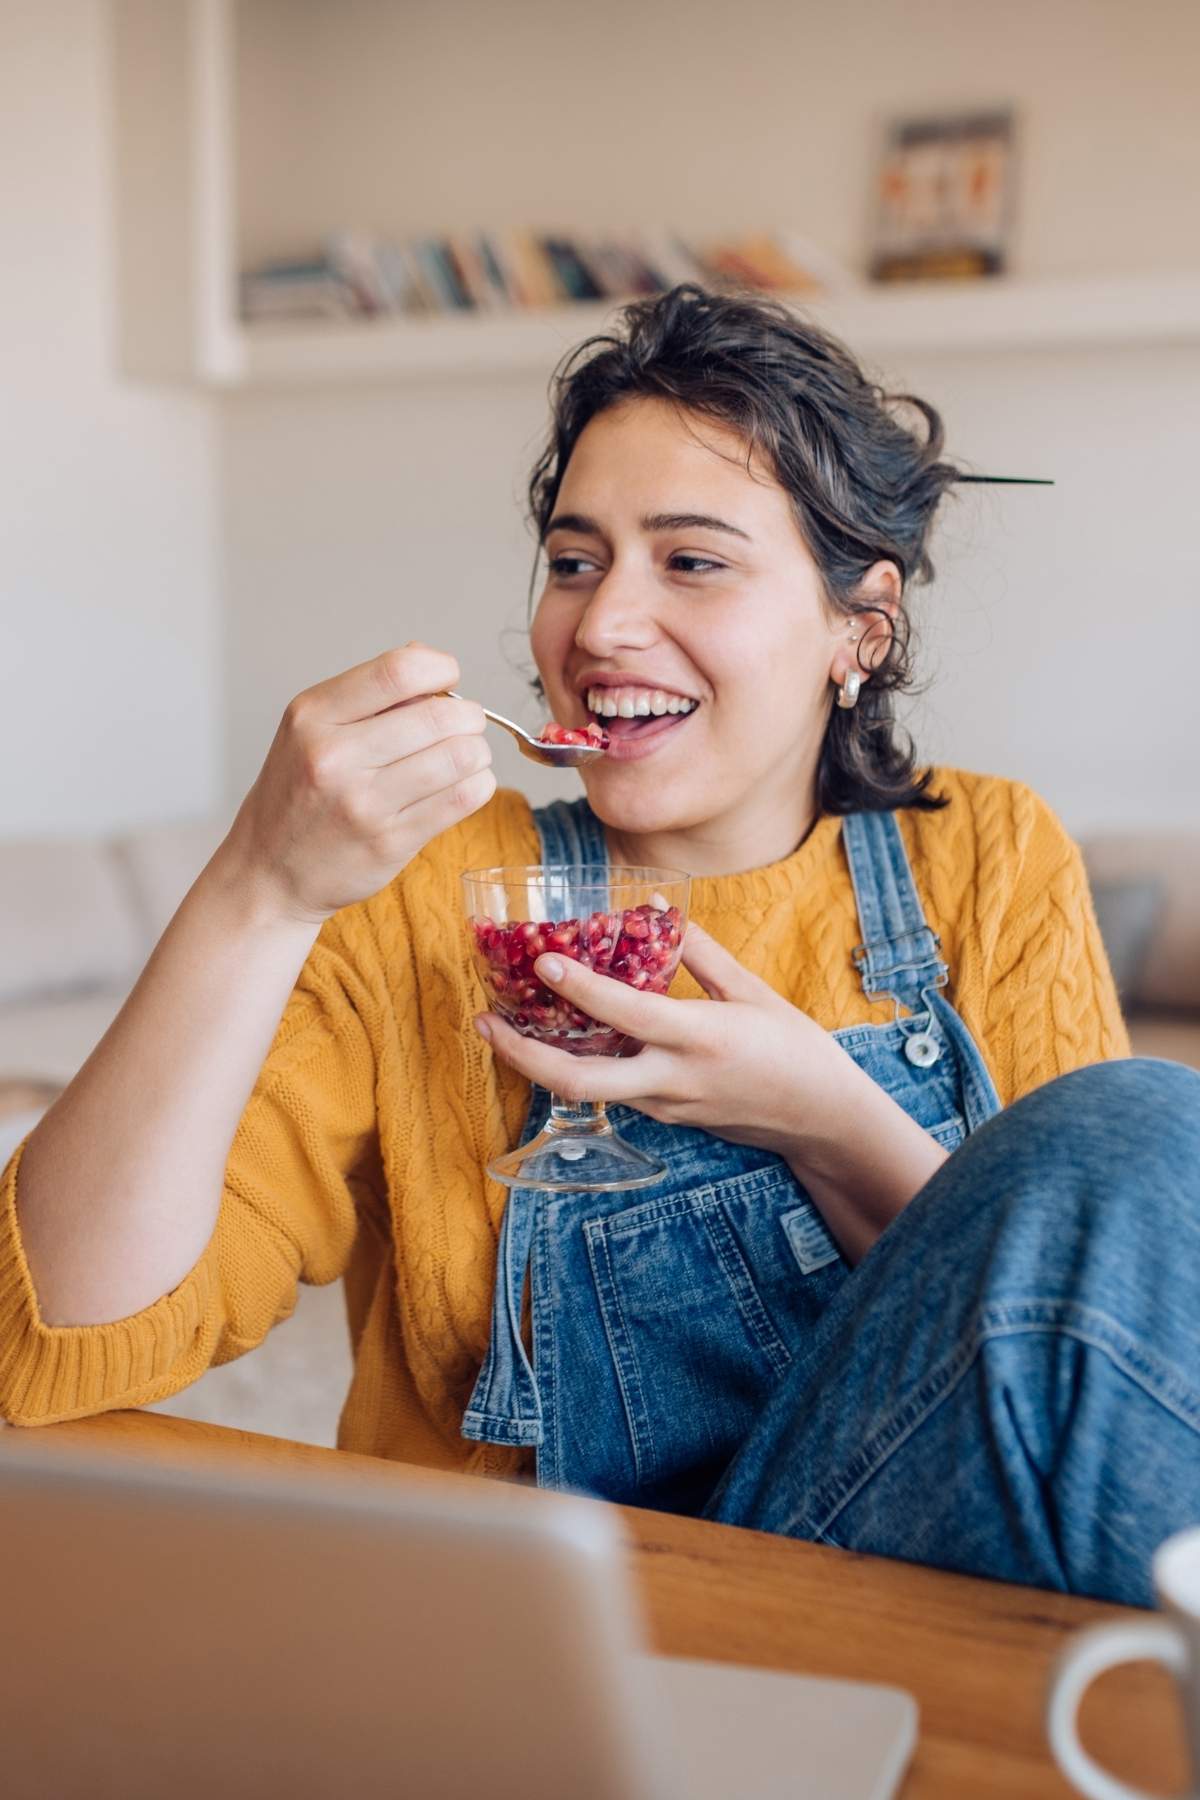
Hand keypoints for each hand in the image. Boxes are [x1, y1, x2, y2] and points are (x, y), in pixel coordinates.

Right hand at [218, 644, 494, 923]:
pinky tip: (464, 783)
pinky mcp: (391, 841)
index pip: (398, 671)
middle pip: (439, 716)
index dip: (440, 668)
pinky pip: (462, 799)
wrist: (268, 870)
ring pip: (460, 757)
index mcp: (313, 715)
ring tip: (466, 755)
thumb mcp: (310, 728)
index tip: (447, 678)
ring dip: (477, 751)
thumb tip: (432, 663)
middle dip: (468, 715)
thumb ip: (369, 694)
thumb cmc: (296, 794)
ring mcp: (364, 803)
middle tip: (465, 724)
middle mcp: (335, 756)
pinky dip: (478, 784)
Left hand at [476, 922, 949, 1259]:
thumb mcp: (752, 991)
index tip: (545, 959)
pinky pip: (609, 1091)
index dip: (583, 989)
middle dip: (523, 1056)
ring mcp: (664, 1106)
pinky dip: (576, 1064)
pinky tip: (556, 1037)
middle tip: (483, 1021)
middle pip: (581, 1081)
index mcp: (702, 1039)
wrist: (819, 1119)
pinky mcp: (662, 1118)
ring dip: (537, 1062)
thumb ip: (698, 952)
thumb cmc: (793, 1048)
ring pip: (586, 1092)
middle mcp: (674, 1079)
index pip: (630, 1014)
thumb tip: (652, 908)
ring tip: (502, 1025)